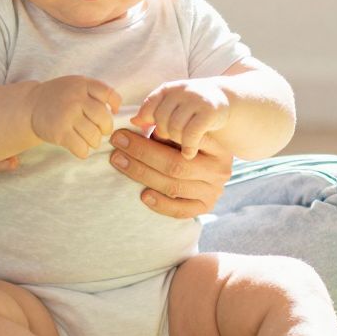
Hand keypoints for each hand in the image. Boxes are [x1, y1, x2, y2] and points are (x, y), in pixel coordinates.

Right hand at [30, 75, 122, 158]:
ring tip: (89, 140)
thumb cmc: (59, 97)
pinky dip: (83, 151)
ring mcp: (67, 115)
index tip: (113, 111)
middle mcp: (75, 98)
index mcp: (82, 85)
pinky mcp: (59, 132)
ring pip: (94, 136)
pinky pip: (81, 148)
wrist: (31, 105)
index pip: (109, 93)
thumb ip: (94, 93)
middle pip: (103, 118)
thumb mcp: (76, 86)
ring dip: (94, 142)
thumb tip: (116, 110)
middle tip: (101, 131)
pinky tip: (80, 148)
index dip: (115, 104)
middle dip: (106, 128)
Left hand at [108, 128, 230, 218]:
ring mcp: (213, 192)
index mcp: (217, 147)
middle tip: (117, 144)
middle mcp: (219, 171)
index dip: (149, 138)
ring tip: (119, 162)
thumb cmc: (192, 143)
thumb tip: (136, 124)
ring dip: (142, 175)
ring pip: (173, 187)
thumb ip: (167, 131)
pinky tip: (143, 195)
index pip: (182, 141)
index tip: (123, 132)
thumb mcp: (186, 132)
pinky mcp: (205, 208)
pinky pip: (181, 211)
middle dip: (141, 154)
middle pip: (175, 165)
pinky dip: (161, 204)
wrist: (213, 166)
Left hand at [132, 78, 231, 159]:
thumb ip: (153, 112)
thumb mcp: (173, 107)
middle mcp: (183, 90)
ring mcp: (197, 100)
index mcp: (170, 88)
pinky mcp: (210, 112)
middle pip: (160, 118)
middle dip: (158, 136)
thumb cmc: (193, 110)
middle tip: (158, 145)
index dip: (146, 120)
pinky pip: (191, 133)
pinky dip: (188, 146)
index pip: (150, 104)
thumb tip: (134, 121)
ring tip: (175, 151)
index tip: (144, 134)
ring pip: (174, 127)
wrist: (227, 100)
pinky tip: (188, 154)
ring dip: (175, 142)